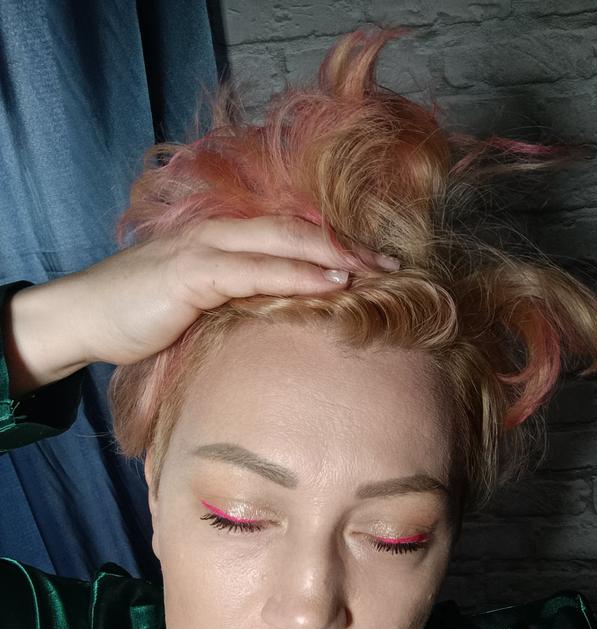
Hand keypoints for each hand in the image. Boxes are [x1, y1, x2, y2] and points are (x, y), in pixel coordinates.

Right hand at [5, 216, 396, 395]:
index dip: (336, 241)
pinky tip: (332, 281)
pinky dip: (298, 273)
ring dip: (336, 254)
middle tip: (396, 263)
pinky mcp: (193, 273)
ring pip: (284, 241)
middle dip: (350, 243)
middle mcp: (219, 230)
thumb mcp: (201, 304)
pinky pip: (256, 269)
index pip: (291, 231)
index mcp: (224, 236)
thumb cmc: (142, 313)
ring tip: (379, 270)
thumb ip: (240, 299)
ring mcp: (206, 246)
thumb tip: (283, 318)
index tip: (378, 261)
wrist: (84, 317)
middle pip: (298, 228)